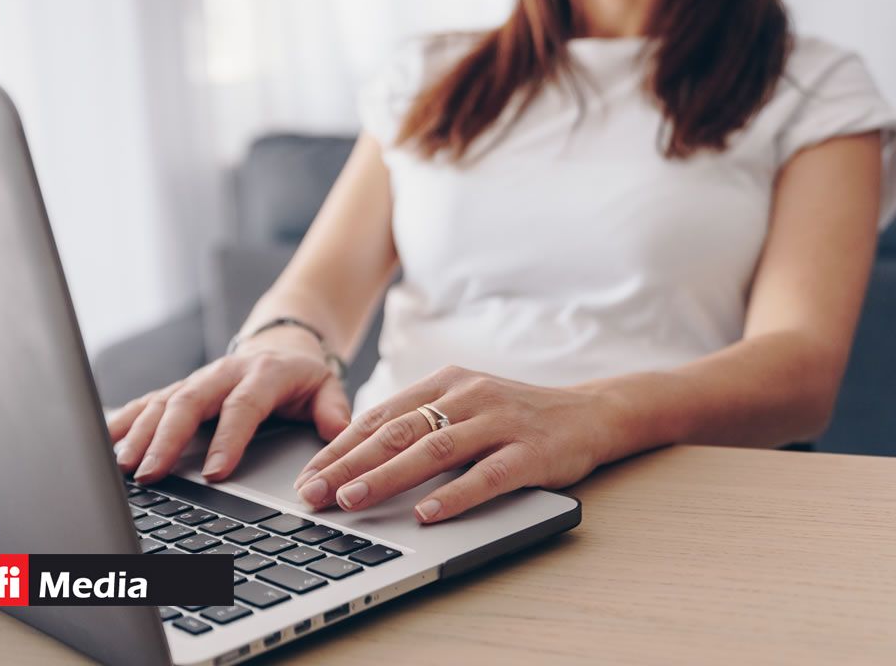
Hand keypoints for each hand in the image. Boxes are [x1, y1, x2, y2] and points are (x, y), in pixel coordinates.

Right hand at [107, 328, 350, 482]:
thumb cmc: (303, 375)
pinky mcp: (180, 388)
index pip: (242, 407)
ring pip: (162, 402)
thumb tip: (338, 433)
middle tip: (151, 472)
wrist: (283, 342)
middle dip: (167, 439)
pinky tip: (105, 440)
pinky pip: (147, 401)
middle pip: (189, 402)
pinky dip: (125, 420)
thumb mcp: (327, 387)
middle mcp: (224, 373)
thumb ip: (333, 410)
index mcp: (263, 374)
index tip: (215, 474)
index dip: (228, 439)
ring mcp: (198, 379)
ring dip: (140, 433)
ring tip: (124, 465)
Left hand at [292, 365, 613, 522]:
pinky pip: (488, 475)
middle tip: (312, 492)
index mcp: (445, 382)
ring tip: (352, 500)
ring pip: (434, 451)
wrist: (589, 413)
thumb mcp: (463, 406)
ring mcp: (500, 422)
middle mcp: (468, 396)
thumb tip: (355, 455)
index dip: (339, 447)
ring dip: (388, 477)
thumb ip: (419, 422)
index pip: (380, 417)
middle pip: (397, 432)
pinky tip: (428, 513)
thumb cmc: (515, 416)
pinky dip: (455, 495)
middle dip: (348, 464)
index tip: (306, 475)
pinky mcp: (530, 452)